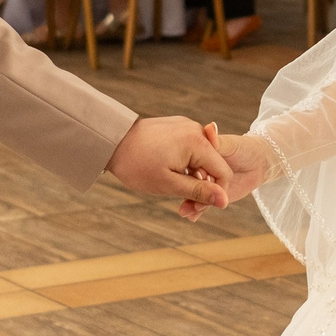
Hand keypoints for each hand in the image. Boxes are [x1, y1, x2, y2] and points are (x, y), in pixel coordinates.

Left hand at [108, 115, 234, 210]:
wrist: (110, 141)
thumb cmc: (137, 164)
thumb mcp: (169, 184)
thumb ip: (199, 192)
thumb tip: (224, 201)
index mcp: (197, 142)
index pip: (223, 172)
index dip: (216, 194)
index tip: (199, 208)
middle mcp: (195, 130)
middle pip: (213, 165)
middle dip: (203, 187)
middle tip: (184, 207)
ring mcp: (186, 127)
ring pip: (202, 159)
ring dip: (194, 177)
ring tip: (175, 191)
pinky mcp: (177, 128)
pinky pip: (191, 150)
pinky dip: (186, 166)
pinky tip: (171, 176)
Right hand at [179, 127, 273, 219]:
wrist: (258, 163)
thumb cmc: (243, 148)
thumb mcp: (229, 144)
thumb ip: (216, 141)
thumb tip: (209, 128)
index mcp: (198, 155)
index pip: (188, 162)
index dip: (190, 169)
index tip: (195, 173)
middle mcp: (198, 170)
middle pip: (187, 180)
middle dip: (185, 189)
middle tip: (184, 194)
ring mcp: (204, 184)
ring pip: (193, 194)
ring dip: (189, 203)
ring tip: (185, 211)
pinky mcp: (210, 196)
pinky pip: (201, 204)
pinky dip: (196, 211)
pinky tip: (191, 217)